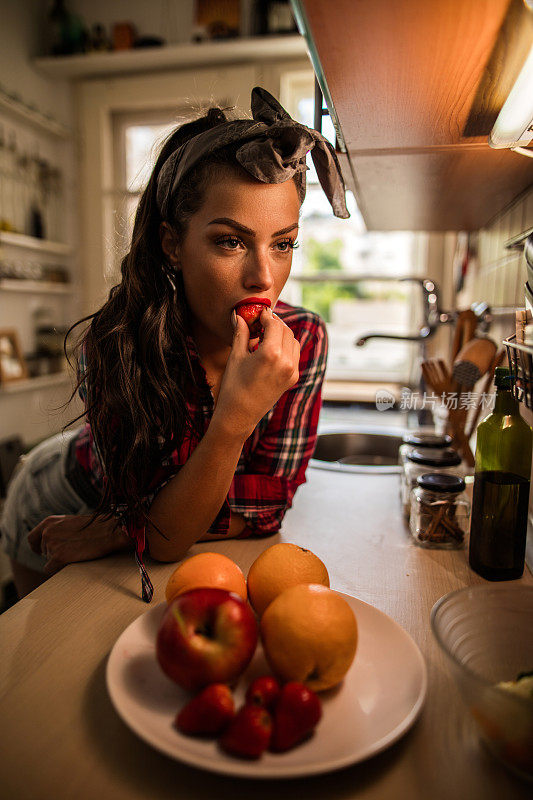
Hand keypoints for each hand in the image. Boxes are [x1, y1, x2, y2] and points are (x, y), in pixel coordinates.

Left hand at [27, 514, 130, 575]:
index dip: (36, 547)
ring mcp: (51, 544)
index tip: (41, 552)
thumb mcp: (71, 522)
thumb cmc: (95, 527)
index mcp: (49, 522)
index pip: (32, 538)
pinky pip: (50, 569)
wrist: (109, 531)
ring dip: (60, 560)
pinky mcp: (57, 557)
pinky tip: (73, 560)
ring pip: (48, 560)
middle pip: (42, 551)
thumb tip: (48, 542)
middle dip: (53, 554)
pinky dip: (60, 568)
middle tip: (71, 551)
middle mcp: (47, 532)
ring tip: (77, 551)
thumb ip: (57, 529)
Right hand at [214, 307, 299, 437]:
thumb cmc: (233, 386)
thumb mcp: (236, 356)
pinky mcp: (293, 378)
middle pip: (286, 331)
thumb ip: (241, 333)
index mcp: (271, 353)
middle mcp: (286, 361)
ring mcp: (292, 371)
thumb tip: (239, 315)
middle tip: (260, 322)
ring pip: (293, 341)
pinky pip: (294, 355)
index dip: (266, 316)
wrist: (239, 415)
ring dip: (282, 335)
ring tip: (264, 336)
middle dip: (274, 324)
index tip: (259, 313)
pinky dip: (286, 347)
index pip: (274, 324)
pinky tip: (270, 349)